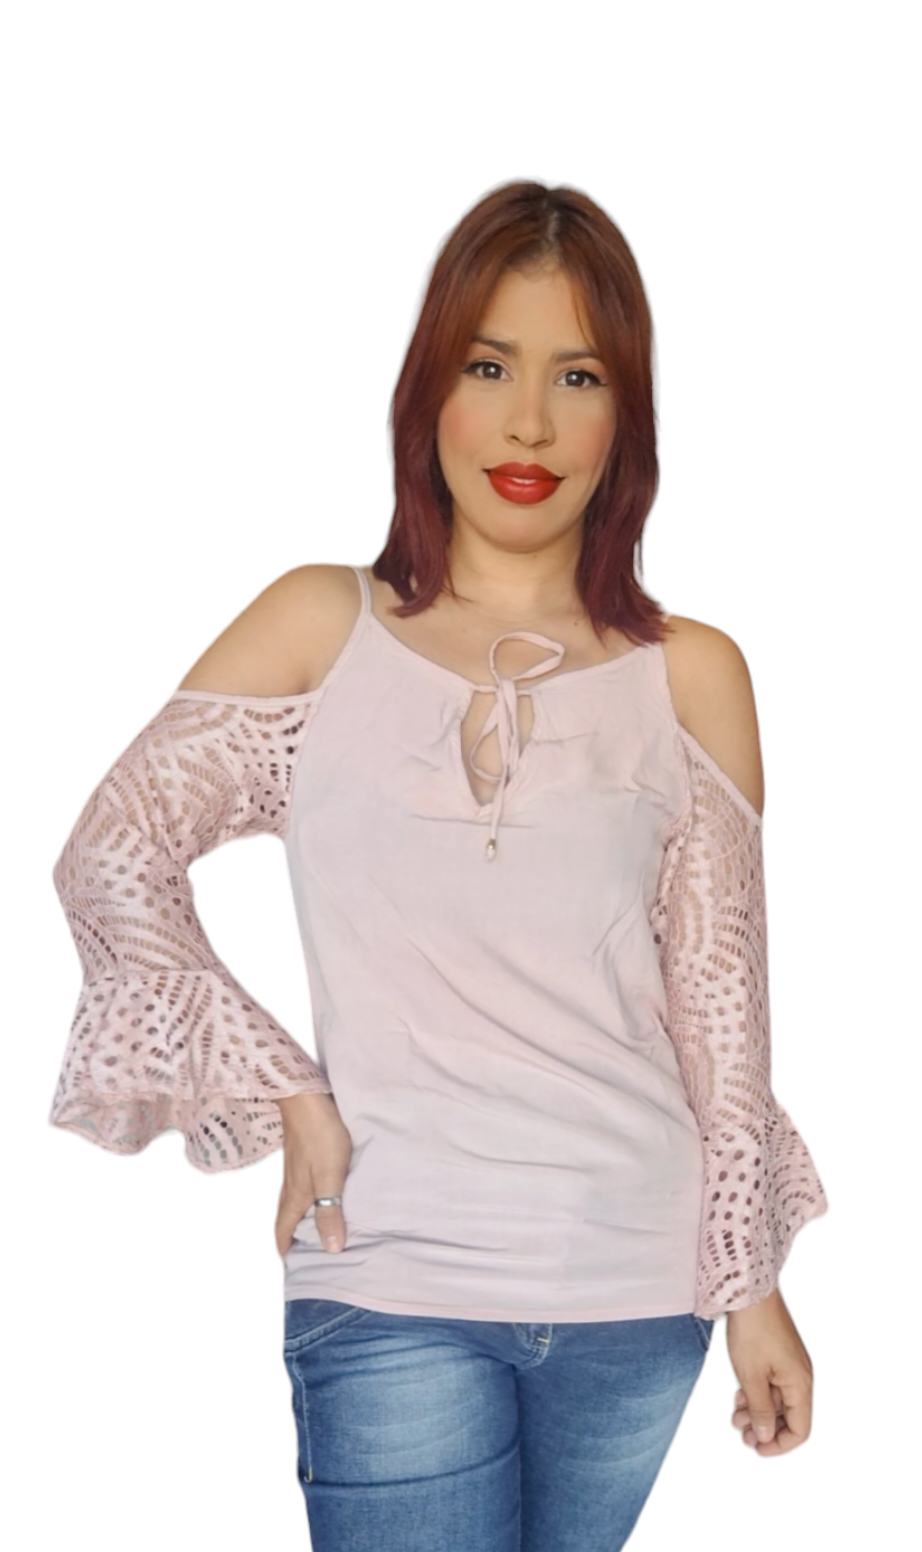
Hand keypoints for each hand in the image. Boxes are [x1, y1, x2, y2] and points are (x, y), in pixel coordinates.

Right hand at [275, 1091, 352, 1258]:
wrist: (306, 1097)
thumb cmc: (320, 1136)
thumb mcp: (330, 1177)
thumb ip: (330, 1212)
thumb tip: (331, 1249)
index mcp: (295, 1197)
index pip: (283, 1234)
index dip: (288, 1253)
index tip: (298, 1271)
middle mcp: (291, 1187)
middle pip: (289, 1222)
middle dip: (298, 1241)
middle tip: (317, 1256)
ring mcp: (296, 1170)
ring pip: (298, 1204)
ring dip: (307, 1220)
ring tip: (327, 1230)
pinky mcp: (304, 1156)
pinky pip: (306, 1187)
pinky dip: (314, 1200)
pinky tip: (330, 1196)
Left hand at [726, 1286, 813, 1455]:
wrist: (749, 1290)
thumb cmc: (752, 1329)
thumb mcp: (751, 1376)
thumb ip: (760, 1410)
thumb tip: (765, 1435)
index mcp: (800, 1384)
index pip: (800, 1430)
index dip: (779, 1444)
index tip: (757, 1447)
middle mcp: (800, 1376)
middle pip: (789, 1417)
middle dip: (764, 1428)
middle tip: (740, 1430)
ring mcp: (790, 1364)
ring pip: (778, 1401)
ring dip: (758, 1411)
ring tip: (736, 1414)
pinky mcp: (779, 1354)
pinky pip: (772, 1384)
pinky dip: (757, 1394)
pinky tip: (740, 1395)